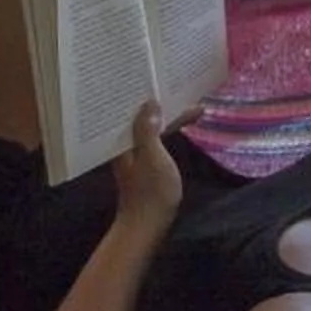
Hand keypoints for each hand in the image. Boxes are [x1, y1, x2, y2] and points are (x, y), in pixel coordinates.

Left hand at [113, 100, 182, 229]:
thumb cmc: (150, 192)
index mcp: (123, 141)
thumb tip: (149, 103)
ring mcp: (134, 156)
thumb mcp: (152, 156)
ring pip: (150, 128)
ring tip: (188, 103)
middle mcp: (125, 145)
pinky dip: (167, 131)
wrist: (146, 228)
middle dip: (162, 104)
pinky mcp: (143, 165)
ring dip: (167, 117)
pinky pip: (154, 140)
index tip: (166, 81)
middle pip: (143, 117)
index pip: (135, 110)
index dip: (151, 96)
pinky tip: (180, 126)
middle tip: (182, 87)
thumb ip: (148, 130)